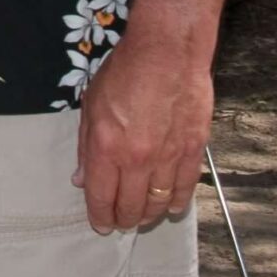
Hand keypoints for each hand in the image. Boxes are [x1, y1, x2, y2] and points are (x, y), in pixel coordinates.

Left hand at [72, 25, 209, 231]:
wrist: (168, 52)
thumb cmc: (124, 72)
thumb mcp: (91, 105)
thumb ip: (85, 147)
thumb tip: (81, 179)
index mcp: (107, 146)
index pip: (101, 196)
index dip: (100, 216)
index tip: (100, 224)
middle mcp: (138, 158)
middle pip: (131, 206)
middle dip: (123, 219)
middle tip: (120, 222)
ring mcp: (169, 157)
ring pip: (160, 203)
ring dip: (149, 215)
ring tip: (142, 216)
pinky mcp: (194, 150)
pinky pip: (186, 188)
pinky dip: (178, 202)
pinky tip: (171, 206)